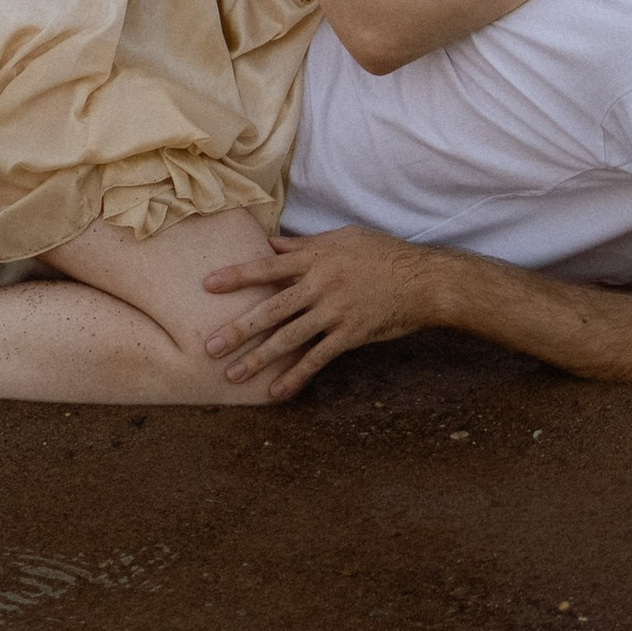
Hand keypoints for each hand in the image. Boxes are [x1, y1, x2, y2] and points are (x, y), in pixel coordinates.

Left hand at [200, 227, 438, 400]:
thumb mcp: (343, 238)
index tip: (207, 285)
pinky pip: (317, 358)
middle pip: (271, 308)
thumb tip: (271, 242)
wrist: (424, 280)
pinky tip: (276, 392)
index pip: (268, 266)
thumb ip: (305, 245)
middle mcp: (321, 284)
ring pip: (289, 337)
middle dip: (238, 329)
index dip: (237, 275)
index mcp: (316, 258)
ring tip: (233, 375)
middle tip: (209, 346)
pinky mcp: (350, 335)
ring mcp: (336, 311)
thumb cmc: (383, 253)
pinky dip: (296, 376)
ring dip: (258, 358)